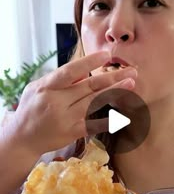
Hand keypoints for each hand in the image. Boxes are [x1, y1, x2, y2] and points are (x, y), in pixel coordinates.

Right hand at [5, 52, 136, 155]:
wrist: (22, 138)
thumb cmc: (31, 108)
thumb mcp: (38, 88)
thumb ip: (61, 80)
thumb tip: (85, 72)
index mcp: (48, 87)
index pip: (71, 71)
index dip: (90, 62)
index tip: (107, 55)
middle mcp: (57, 102)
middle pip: (89, 86)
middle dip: (113, 77)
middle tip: (132, 71)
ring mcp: (66, 118)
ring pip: (95, 102)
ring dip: (115, 92)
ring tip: (131, 84)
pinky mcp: (72, 132)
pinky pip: (95, 124)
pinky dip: (109, 119)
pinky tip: (124, 115)